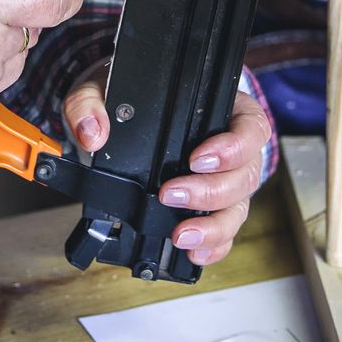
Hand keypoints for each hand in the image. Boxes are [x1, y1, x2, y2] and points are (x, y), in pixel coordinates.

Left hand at [62, 67, 271, 266]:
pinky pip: (226, 230)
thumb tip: (92, 134)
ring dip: (213, 226)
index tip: (196, 159)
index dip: (232, 148)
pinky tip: (193, 252)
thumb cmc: (127, 97)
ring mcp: (226, 180)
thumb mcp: (104, 88)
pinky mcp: (214, 207)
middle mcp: (233, 148)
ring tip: (181, 235)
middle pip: (246, 175)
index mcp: (224, 110)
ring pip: (238, 207)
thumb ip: (91, 102)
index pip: (250, 128)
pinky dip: (213, 245)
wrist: (118, 113)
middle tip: (171, 195)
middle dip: (210, 191)